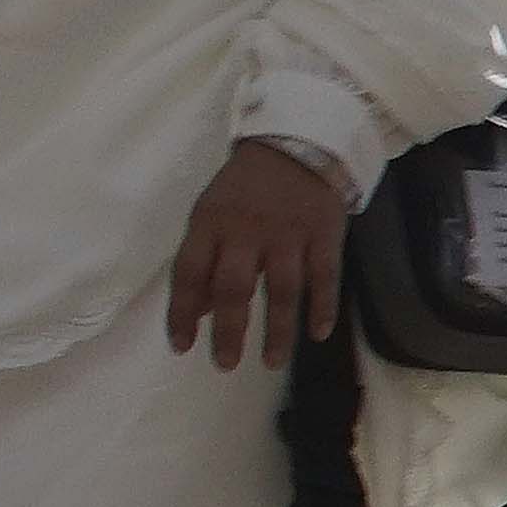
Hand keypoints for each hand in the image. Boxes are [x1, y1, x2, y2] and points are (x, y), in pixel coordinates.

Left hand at [166, 140, 348, 368]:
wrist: (299, 142)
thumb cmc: (247, 187)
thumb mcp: (212, 213)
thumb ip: (203, 259)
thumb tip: (195, 312)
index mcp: (211, 222)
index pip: (189, 272)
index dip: (182, 312)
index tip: (182, 346)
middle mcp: (247, 230)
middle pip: (234, 288)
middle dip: (228, 331)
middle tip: (225, 364)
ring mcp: (289, 233)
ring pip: (282, 290)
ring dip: (278, 331)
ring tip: (272, 362)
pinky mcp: (324, 234)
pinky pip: (325, 277)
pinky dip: (322, 307)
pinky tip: (318, 333)